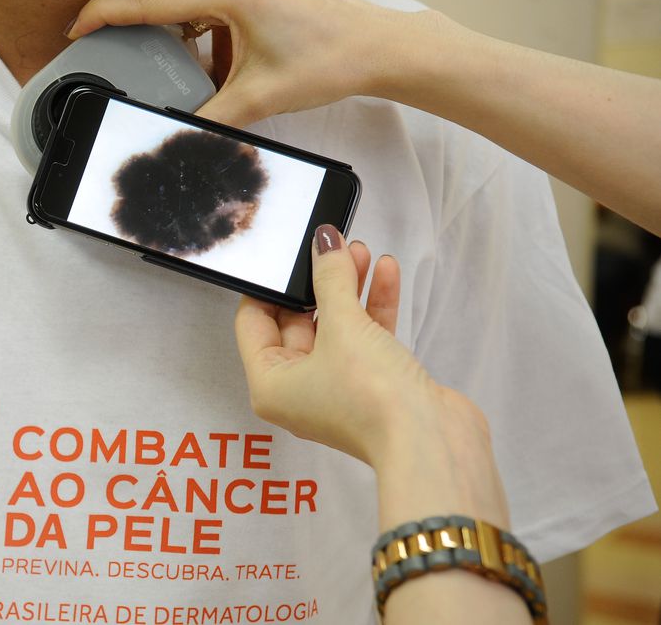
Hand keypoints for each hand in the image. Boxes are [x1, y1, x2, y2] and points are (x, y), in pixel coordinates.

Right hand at [68, 0, 424, 125]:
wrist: (378, 46)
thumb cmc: (328, 64)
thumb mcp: (256, 101)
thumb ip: (204, 122)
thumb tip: (171, 139)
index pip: (147, 0)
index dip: (104, 16)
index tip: (78, 30)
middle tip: (97, 24)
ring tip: (145, 35)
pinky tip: (193, 32)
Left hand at [235, 225, 437, 466]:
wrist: (432, 442)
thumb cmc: (372, 398)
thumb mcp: (343, 326)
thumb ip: (331, 279)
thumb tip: (324, 243)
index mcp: (271, 385)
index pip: (254, 324)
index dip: (269, 287)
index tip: (285, 256)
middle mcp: (299, 390)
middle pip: (297, 322)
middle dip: (317, 283)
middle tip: (331, 247)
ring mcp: (337, 388)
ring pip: (336, 327)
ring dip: (348, 289)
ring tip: (360, 250)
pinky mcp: (373, 385)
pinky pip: (365, 337)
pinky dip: (374, 307)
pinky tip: (385, 272)